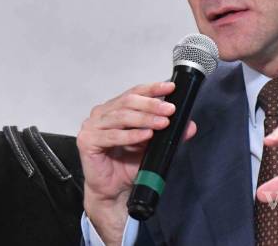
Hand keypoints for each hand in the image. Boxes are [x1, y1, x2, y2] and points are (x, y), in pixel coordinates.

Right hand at [76, 82, 196, 244]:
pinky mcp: (87, 141)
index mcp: (114, 108)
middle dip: (152, 105)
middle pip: (128, 102)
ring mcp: (92, 126)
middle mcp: (102, 113)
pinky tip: (146, 136)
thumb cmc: (128, 165)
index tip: (171, 88)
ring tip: (162, 123)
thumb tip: (191, 126)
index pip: (135, 92)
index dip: (153, 89)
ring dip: (145, 119)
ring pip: (122, 116)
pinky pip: (113, 136)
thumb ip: (169, 134)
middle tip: (170, 110)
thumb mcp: (154, 146)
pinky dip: (131, 135)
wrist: (114, 190)